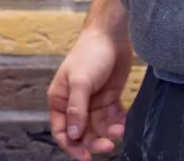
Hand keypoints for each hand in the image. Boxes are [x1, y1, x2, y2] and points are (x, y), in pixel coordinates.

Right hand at [49, 26, 135, 160]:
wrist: (112, 35)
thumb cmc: (89, 53)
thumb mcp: (80, 82)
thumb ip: (76, 110)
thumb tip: (72, 135)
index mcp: (61, 99)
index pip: (61, 130)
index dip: (71, 145)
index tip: (85, 156)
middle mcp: (75, 103)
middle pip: (82, 133)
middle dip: (94, 141)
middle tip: (108, 146)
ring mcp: (92, 101)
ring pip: (99, 127)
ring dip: (109, 132)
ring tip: (119, 130)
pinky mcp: (109, 98)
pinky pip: (112, 118)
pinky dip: (118, 122)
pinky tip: (123, 121)